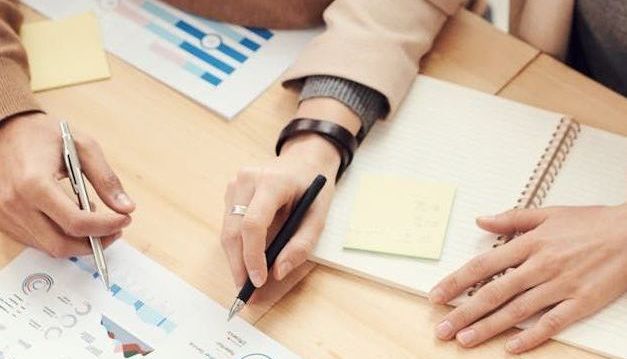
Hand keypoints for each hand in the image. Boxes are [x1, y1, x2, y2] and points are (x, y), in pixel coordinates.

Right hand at [0, 113, 134, 256]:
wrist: (4, 130)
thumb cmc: (43, 134)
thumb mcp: (83, 147)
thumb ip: (106, 179)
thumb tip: (127, 208)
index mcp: (34, 183)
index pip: (75, 222)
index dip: (106, 226)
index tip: (125, 220)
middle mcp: (15, 204)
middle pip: (61, 245)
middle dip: (95, 243)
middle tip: (115, 229)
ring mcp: (6, 216)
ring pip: (50, 248)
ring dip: (79, 243)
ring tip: (97, 222)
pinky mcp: (3, 221)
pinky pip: (37, 241)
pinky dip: (61, 238)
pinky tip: (73, 220)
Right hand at [221, 134, 340, 287]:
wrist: (305, 159)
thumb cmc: (313, 187)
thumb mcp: (319, 215)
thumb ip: (301, 245)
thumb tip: (278, 271)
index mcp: (272, 182)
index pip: (253, 224)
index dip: (253, 256)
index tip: (258, 280)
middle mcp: (247, 180)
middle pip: (233, 230)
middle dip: (238, 264)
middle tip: (246, 291)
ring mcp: (235, 183)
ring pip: (227, 230)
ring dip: (235, 258)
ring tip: (245, 281)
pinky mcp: (231, 190)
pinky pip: (229, 224)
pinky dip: (236, 245)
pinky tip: (246, 259)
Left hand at [429, 205, 626, 353]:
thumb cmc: (590, 222)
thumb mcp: (548, 213)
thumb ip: (511, 219)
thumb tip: (480, 220)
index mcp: (529, 244)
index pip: (482, 266)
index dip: (456, 282)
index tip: (436, 295)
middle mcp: (540, 266)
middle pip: (493, 293)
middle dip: (464, 312)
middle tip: (443, 329)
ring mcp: (560, 285)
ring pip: (516, 310)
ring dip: (488, 327)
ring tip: (465, 340)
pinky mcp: (581, 302)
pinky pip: (552, 323)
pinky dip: (531, 337)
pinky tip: (511, 348)